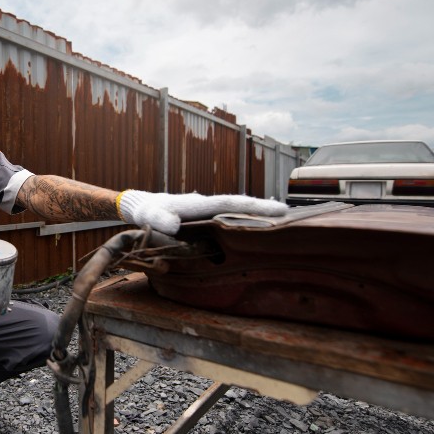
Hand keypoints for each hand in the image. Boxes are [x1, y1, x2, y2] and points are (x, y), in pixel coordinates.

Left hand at [118, 190, 287, 234]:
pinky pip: (227, 218)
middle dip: (264, 210)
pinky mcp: (204, 217)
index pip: (234, 204)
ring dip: (255, 215)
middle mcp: (208, 205)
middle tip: (290, 215)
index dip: (257, 207)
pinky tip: (251, 228)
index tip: (281, 211)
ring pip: (236, 212)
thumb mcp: (150, 216)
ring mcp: (207, 210)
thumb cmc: (147, 211)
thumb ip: (160, 220)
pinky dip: (241, 220)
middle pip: (241, 206)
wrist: (142, 205)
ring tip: (280, 223)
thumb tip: (174, 226)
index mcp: (201, 204)